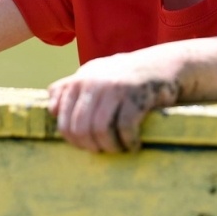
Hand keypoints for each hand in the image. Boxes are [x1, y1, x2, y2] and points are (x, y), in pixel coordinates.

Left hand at [48, 49, 180, 152]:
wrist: (164, 64)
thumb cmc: (126, 76)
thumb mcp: (95, 75)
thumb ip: (71, 89)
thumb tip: (52, 110)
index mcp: (80, 79)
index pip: (62, 119)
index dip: (73, 139)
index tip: (87, 145)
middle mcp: (93, 81)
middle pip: (80, 128)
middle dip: (91, 146)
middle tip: (104, 150)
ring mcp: (114, 87)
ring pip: (100, 130)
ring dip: (110, 146)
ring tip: (119, 149)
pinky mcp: (136, 95)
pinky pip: (125, 128)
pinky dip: (129, 142)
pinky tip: (134, 145)